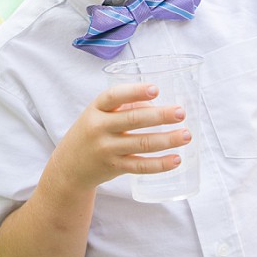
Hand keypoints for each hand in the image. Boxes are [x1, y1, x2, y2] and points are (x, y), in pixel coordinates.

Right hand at [50, 82, 190, 192]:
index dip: (135, 92)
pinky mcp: (114, 167)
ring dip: (167, 140)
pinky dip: (160, 164)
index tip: (156, 89)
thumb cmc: (92, 131)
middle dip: (160, 115)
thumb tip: (159, 108)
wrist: (69, 165)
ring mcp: (106, 149)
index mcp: (96, 109)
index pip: (114, 96)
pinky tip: (176, 159)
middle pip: (133, 119)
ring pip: (141, 143)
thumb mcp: (100, 114)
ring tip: (186, 135)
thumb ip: (126, 108)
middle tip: (181, 113)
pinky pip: (140, 166)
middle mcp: (99, 128)